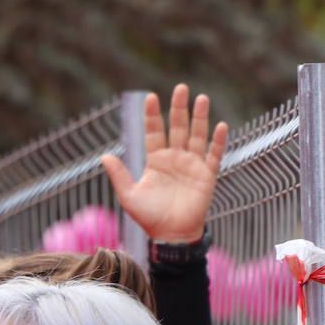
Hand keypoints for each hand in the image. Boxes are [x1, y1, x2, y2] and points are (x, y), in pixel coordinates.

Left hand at [101, 83, 227, 243]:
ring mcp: (192, 165)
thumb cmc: (149, 217)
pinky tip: (220, 126)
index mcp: (156, 160)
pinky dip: (217, 141)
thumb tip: (105, 155)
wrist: (170, 236)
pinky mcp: (206, 175)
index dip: (153, 115)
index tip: (151, 96)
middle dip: (179, 108)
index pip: (154, 132)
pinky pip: (213, 155)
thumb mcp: (128, 196)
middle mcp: (175, 158)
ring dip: (200, 118)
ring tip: (201, 98)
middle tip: (181, 88)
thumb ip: (119, 175)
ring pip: (197, 136)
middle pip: (178, 127)